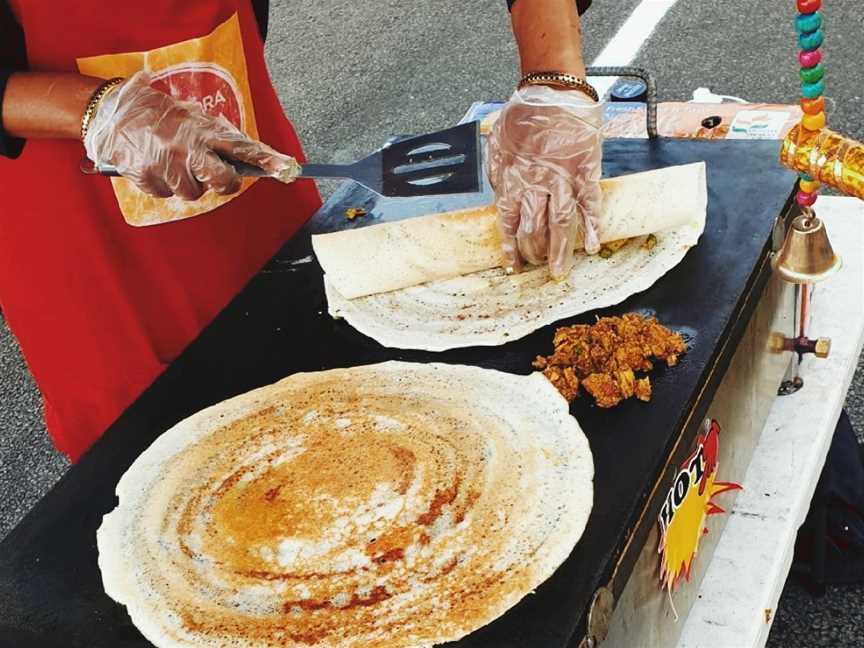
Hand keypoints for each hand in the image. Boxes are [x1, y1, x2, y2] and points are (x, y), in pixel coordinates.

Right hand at [83, 71, 297, 199]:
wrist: (114, 113)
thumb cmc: (162, 117)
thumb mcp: (193, 118)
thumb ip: (218, 138)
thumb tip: (250, 160)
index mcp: (204, 129)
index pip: (243, 146)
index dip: (268, 159)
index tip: (289, 169)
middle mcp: (187, 145)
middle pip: (222, 180)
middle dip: (224, 183)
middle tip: (216, 176)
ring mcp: (167, 162)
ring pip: (194, 194)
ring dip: (188, 184)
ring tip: (173, 162)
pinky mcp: (146, 176)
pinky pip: (167, 195)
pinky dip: (163, 185)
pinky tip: (155, 166)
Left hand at [487, 85, 602, 278]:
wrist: (554, 89)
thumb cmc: (524, 112)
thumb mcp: (498, 142)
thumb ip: (498, 171)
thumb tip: (498, 194)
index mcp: (511, 178)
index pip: (508, 222)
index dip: (510, 246)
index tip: (512, 264)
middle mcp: (535, 184)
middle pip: (533, 229)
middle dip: (533, 252)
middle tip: (536, 268)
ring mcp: (562, 179)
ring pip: (560, 224)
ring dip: (559, 251)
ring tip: (559, 272)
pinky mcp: (585, 171)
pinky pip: (589, 204)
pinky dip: (592, 226)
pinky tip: (591, 246)